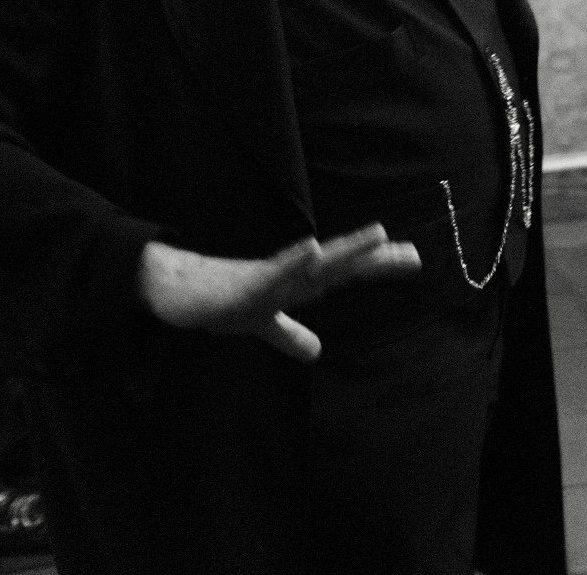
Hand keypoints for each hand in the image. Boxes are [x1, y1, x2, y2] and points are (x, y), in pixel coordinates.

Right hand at [136, 223, 420, 360]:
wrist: (173, 292)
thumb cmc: (219, 299)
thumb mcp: (262, 324)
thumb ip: (290, 334)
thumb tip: (316, 352)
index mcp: (296, 284)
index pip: (344, 272)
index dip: (377, 265)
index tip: (413, 257)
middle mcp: (289, 276)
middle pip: (340, 265)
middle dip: (375, 259)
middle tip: (413, 254)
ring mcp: (268, 278)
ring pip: (314, 265)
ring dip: (345, 249)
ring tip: (378, 234)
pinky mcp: (243, 285)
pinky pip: (272, 274)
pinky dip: (292, 261)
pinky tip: (312, 248)